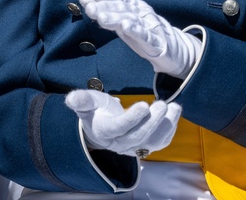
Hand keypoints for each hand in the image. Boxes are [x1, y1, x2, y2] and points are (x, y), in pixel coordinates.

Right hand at [65, 90, 180, 156]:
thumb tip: (72, 98)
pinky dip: (170, 130)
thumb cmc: (98, 111)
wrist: (105, 126)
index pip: (119, 128)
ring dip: (166, 126)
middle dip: (152, 121)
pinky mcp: (147, 147)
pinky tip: (174, 114)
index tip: (143, 104)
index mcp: (105, 132)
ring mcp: (134, 147)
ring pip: (152, 142)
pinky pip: (161, 143)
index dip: (131, 118)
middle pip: (138, 136)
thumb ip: (83, 100)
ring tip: (174, 107)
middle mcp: (120, 144)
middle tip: (162, 104)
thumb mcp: (89, 103)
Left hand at [80, 0, 202, 78]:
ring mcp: (150, 26)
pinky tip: (125, 27)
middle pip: (122, 9)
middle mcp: (142, 13)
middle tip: (90, 8)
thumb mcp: (124, 22)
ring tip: (102, 18)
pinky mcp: (156, 42)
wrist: (172, 49)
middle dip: (105, 7)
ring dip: (116, 18)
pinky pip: (145, 35)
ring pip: (131, 20)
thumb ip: (105, 10)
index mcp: (134, 7)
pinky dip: (135, 30)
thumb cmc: (144, 33)